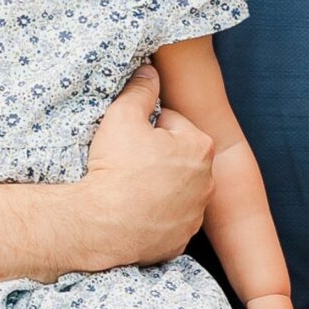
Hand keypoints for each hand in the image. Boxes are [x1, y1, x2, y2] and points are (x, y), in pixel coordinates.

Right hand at [81, 67, 212, 268]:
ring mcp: (195, 214)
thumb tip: (150, 70)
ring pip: (175, 189)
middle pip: (177, 157)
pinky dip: (155, 214)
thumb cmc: (115, 167)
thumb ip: (140, 88)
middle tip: (127, 163)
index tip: (130, 140)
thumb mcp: (122, 116)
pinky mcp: (181, 239)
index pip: (172, 123)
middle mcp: (207, 182)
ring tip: (130, 188)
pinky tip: (135, 211)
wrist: (101, 225)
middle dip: (156, 156)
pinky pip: (169, 218)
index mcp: (200, 147)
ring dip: (157, 185)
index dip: (146, 127)